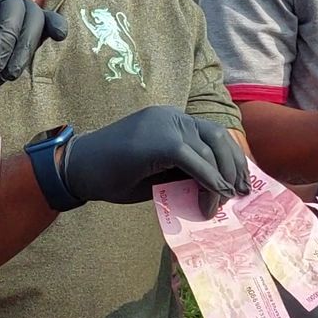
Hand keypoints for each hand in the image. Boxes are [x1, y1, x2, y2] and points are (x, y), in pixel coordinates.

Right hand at [61, 107, 249, 216]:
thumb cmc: (112, 173)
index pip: (211, 134)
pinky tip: (214, 197)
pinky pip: (195, 161)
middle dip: (234, 166)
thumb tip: (218, 186)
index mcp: (168, 119)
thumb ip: (184, 170)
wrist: (77, 170)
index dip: (230, 159)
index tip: (239, 184)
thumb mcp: (157, 170)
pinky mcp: (159, 141)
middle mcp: (169, 116)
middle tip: (240, 194)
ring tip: (224, 201)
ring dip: (222, 178)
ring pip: (209, 149)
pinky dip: (209, 180)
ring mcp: (163, 125)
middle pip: (217, 136)